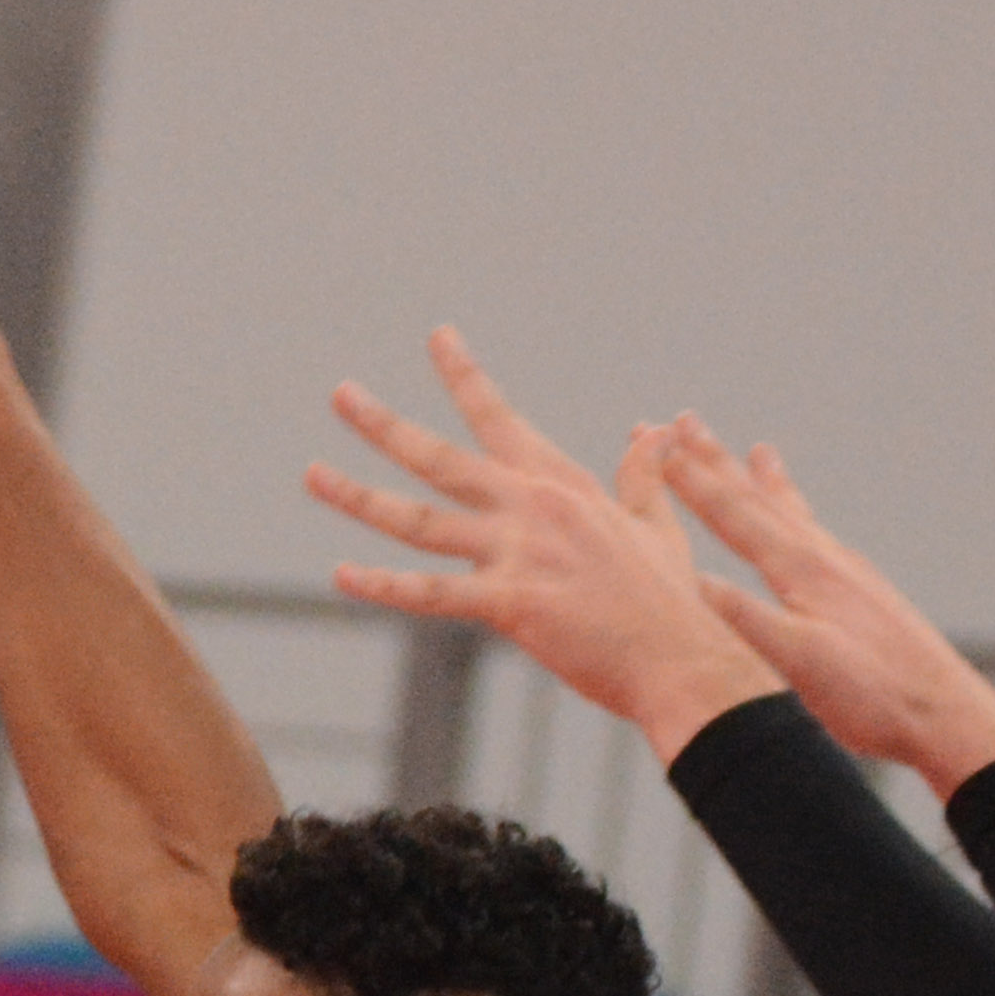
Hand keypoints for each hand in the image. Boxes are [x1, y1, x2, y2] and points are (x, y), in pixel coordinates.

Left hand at [305, 328, 783, 760]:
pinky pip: (433, 593)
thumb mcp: (657, 525)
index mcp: (562, 486)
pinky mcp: (512, 603)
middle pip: (442, 458)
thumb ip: (644, 476)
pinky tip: (343, 573)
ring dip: (360, 497)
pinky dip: (385, 585)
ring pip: (420, 519)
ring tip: (312, 473)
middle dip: (385, 425)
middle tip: (340, 392)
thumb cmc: (670, 603)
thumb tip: (655, 429)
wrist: (682, 659)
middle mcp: (533, 507)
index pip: (502, 420)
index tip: (438, 336)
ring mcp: (520, 552)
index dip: (466, 377)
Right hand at [656, 420, 994, 796]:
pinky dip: (800, 517)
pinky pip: (818, 538)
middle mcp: (827, 558)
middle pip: (760, 499)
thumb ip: (748, 620)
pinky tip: (805, 525)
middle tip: (686, 421)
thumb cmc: (875, 697)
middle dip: (717, 461)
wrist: (946, 716)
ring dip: (765, 482)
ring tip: (756, 450)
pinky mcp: (864, 591)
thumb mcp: (801, 663)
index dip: (692, 481)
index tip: (656, 446)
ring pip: (794, 513)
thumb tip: (692, 581)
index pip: (735, 515)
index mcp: (804, 571)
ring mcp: (849, 572)